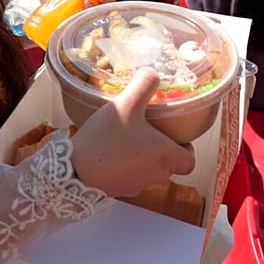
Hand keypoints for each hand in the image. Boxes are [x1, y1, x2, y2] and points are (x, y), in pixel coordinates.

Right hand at [70, 68, 195, 196]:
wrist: (74, 171)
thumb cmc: (106, 140)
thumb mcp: (126, 104)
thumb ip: (143, 85)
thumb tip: (153, 73)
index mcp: (164, 156)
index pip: (189, 162)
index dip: (187, 150)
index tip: (176, 136)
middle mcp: (155, 175)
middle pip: (169, 165)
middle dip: (162, 149)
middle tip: (149, 130)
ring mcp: (135, 185)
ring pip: (148, 172)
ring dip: (142, 158)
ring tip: (126, 139)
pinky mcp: (117, 190)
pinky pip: (128, 177)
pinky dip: (124, 166)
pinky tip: (108, 152)